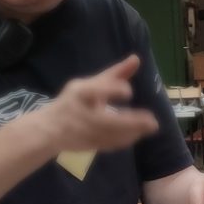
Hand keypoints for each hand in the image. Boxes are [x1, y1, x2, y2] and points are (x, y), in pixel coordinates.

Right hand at [42, 56, 158, 156]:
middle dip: (132, 122)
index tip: (129, 93)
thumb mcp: (91, 84)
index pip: (96, 90)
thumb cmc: (73, 102)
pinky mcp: (90, 144)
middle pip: (107, 120)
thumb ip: (115, 73)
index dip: (114, 90)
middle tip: (152, 121)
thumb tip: (136, 59)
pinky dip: (126, 139)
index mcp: (80, 94)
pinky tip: (137, 134)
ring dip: (133, 132)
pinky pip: (111, 144)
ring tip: (149, 126)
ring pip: (112, 135)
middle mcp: (82, 113)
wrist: (51, 129)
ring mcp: (85, 131)